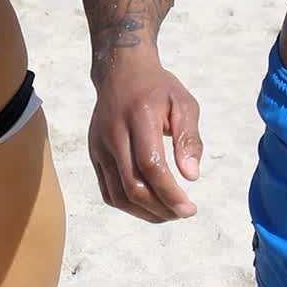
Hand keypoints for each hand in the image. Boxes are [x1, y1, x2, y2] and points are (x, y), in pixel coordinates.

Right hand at [88, 52, 202, 222]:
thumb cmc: (158, 89)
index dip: (170, 193)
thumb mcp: (184, 104)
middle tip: (184, 212)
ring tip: (169, 214)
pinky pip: (108, 191)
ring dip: (145, 213)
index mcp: (138, 116)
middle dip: (161, 209)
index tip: (189, 208)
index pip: (150, 165)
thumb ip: (189, 139)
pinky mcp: (94, 155)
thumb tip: (192, 176)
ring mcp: (99, 146)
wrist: (121, 72)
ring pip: (118, 195)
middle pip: (133, 186)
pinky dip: (129, 206)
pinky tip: (149, 206)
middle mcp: (113, 134)